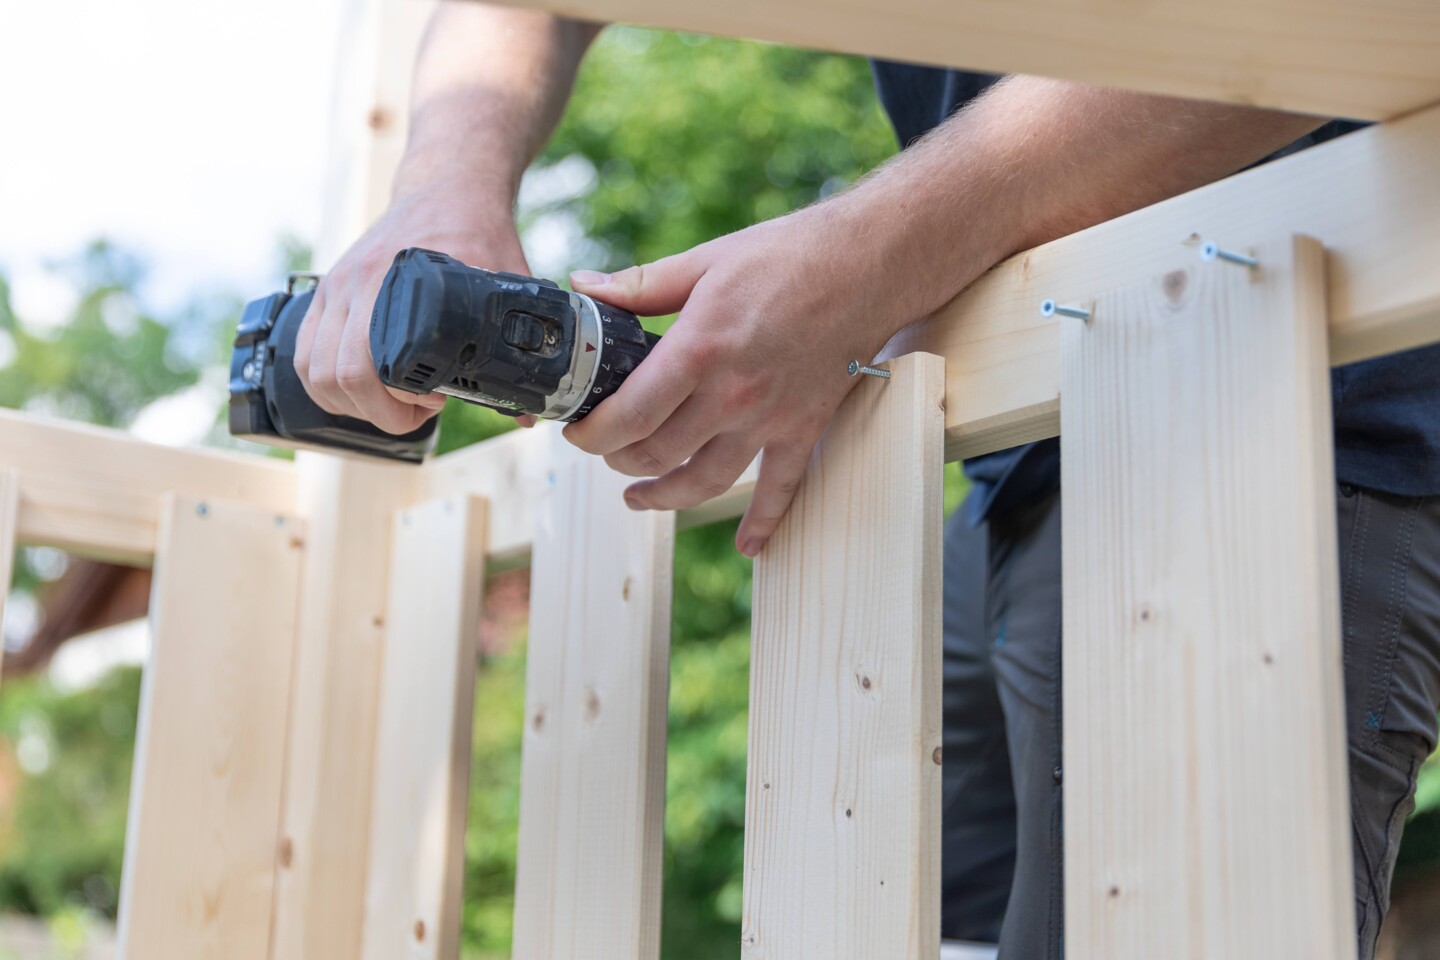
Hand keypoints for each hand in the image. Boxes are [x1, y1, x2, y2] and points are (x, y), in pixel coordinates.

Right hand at [293, 184, 533, 433]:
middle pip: (335, 377)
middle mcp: (355, 284)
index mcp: (394, 282)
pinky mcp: (327, 291)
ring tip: (393, 400)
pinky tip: (364, 388)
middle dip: (377, 412)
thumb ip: (521, 340)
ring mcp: (335, 287)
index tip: (436, 402)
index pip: (367, 367)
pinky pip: (305, 351)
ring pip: (311, 370)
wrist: (446, 187)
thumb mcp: (509, 280)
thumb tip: (527, 412)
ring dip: (349, 402)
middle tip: (419, 409)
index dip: (397, 403)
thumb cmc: (478, 232)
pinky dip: (326, 383)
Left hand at [562, 204, 908, 556]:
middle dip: (619, 461)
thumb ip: (640, 285)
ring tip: (638, 497)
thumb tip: (583, 288)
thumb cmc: (789, 254)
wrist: (870, 264)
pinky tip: (747, 546)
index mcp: (697, 351)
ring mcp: (769, 419)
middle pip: (657, 454)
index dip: (590, 434)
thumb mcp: (705, 261)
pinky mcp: (803, 428)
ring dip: (663, 498)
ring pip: (704, 483)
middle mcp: (731, 396)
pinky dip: (763, 523)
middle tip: (606, 451)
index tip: (576, 431)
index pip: (627, 416)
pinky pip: (781, 489)